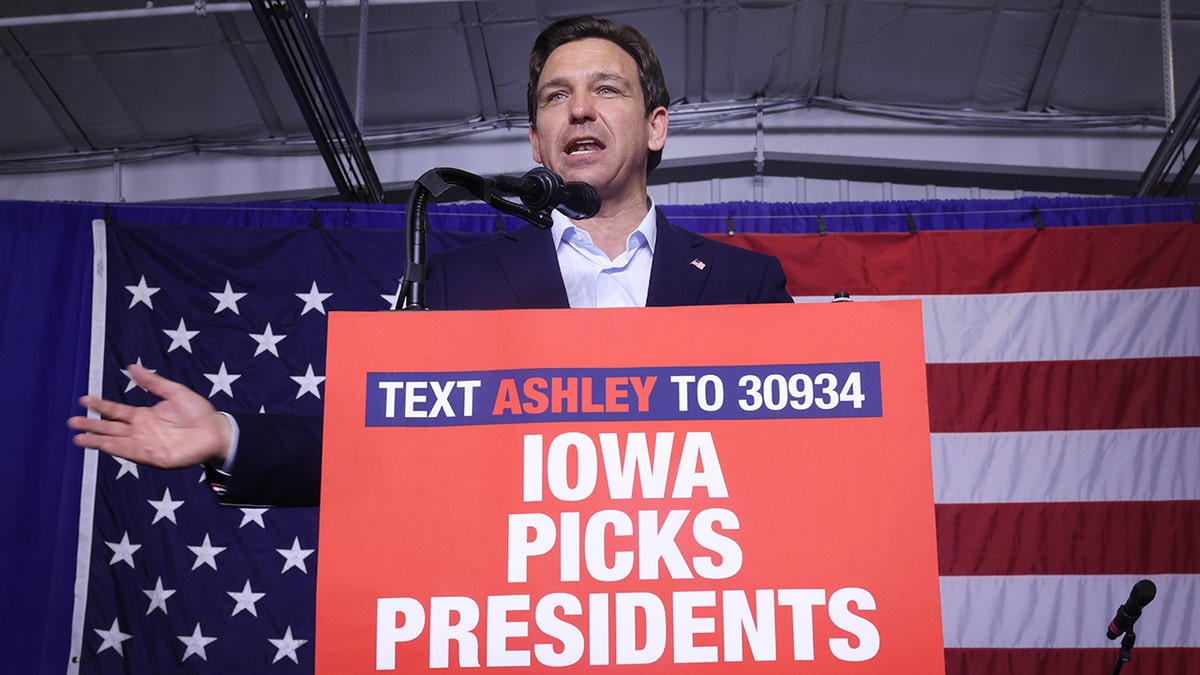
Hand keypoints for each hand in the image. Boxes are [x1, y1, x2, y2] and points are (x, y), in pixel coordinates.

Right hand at [68, 364, 231, 468]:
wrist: (216, 432)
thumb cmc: (198, 412)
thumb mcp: (174, 392)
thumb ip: (153, 382)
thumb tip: (132, 366)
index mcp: (143, 416)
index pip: (115, 411)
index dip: (100, 406)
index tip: (83, 400)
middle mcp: (140, 431)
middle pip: (110, 428)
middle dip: (92, 425)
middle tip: (72, 421)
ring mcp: (146, 445)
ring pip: (116, 442)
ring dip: (98, 441)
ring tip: (78, 438)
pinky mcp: (154, 457)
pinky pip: (132, 453)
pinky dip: (117, 449)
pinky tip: (103, 445)